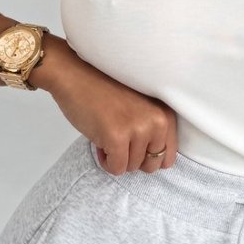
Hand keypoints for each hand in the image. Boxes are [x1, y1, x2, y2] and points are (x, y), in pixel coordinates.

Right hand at [38, 41, 178, 175]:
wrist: (76, 75)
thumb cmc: (105, 91)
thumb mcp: (140, 107)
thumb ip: (152, 129)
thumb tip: (153, 161)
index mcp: (165, 113)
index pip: (168, 155)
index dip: (148, 156)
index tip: (134, 146)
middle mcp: (158, 121)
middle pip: (151, 164)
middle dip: (133, 159)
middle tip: (119, 141)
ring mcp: (138, 129)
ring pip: (132, 167)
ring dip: (117, 158)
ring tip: (107, 135)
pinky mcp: (117, 137)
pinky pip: (117, 168)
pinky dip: (106, 162)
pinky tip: (100, 142)